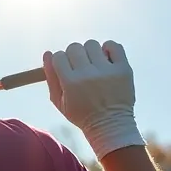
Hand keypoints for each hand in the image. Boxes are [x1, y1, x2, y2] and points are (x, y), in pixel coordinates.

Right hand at [42, 40, 144, 159]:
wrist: (110, 125)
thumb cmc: (82, 115)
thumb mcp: (59, 102)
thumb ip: (51, 78)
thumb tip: (48, 53)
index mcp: (70, 83)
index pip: (58, 55)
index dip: (60, 61)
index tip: (66, 69)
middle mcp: (88, 74)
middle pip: (74, 47)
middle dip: (74, 55)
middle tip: (80, 67)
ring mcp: (107, 70)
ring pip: (92, 44)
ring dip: (91, 52)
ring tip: (94, 65)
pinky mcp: (123, 69)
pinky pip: (114, 45)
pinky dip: (109, 49)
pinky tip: (106, 60)